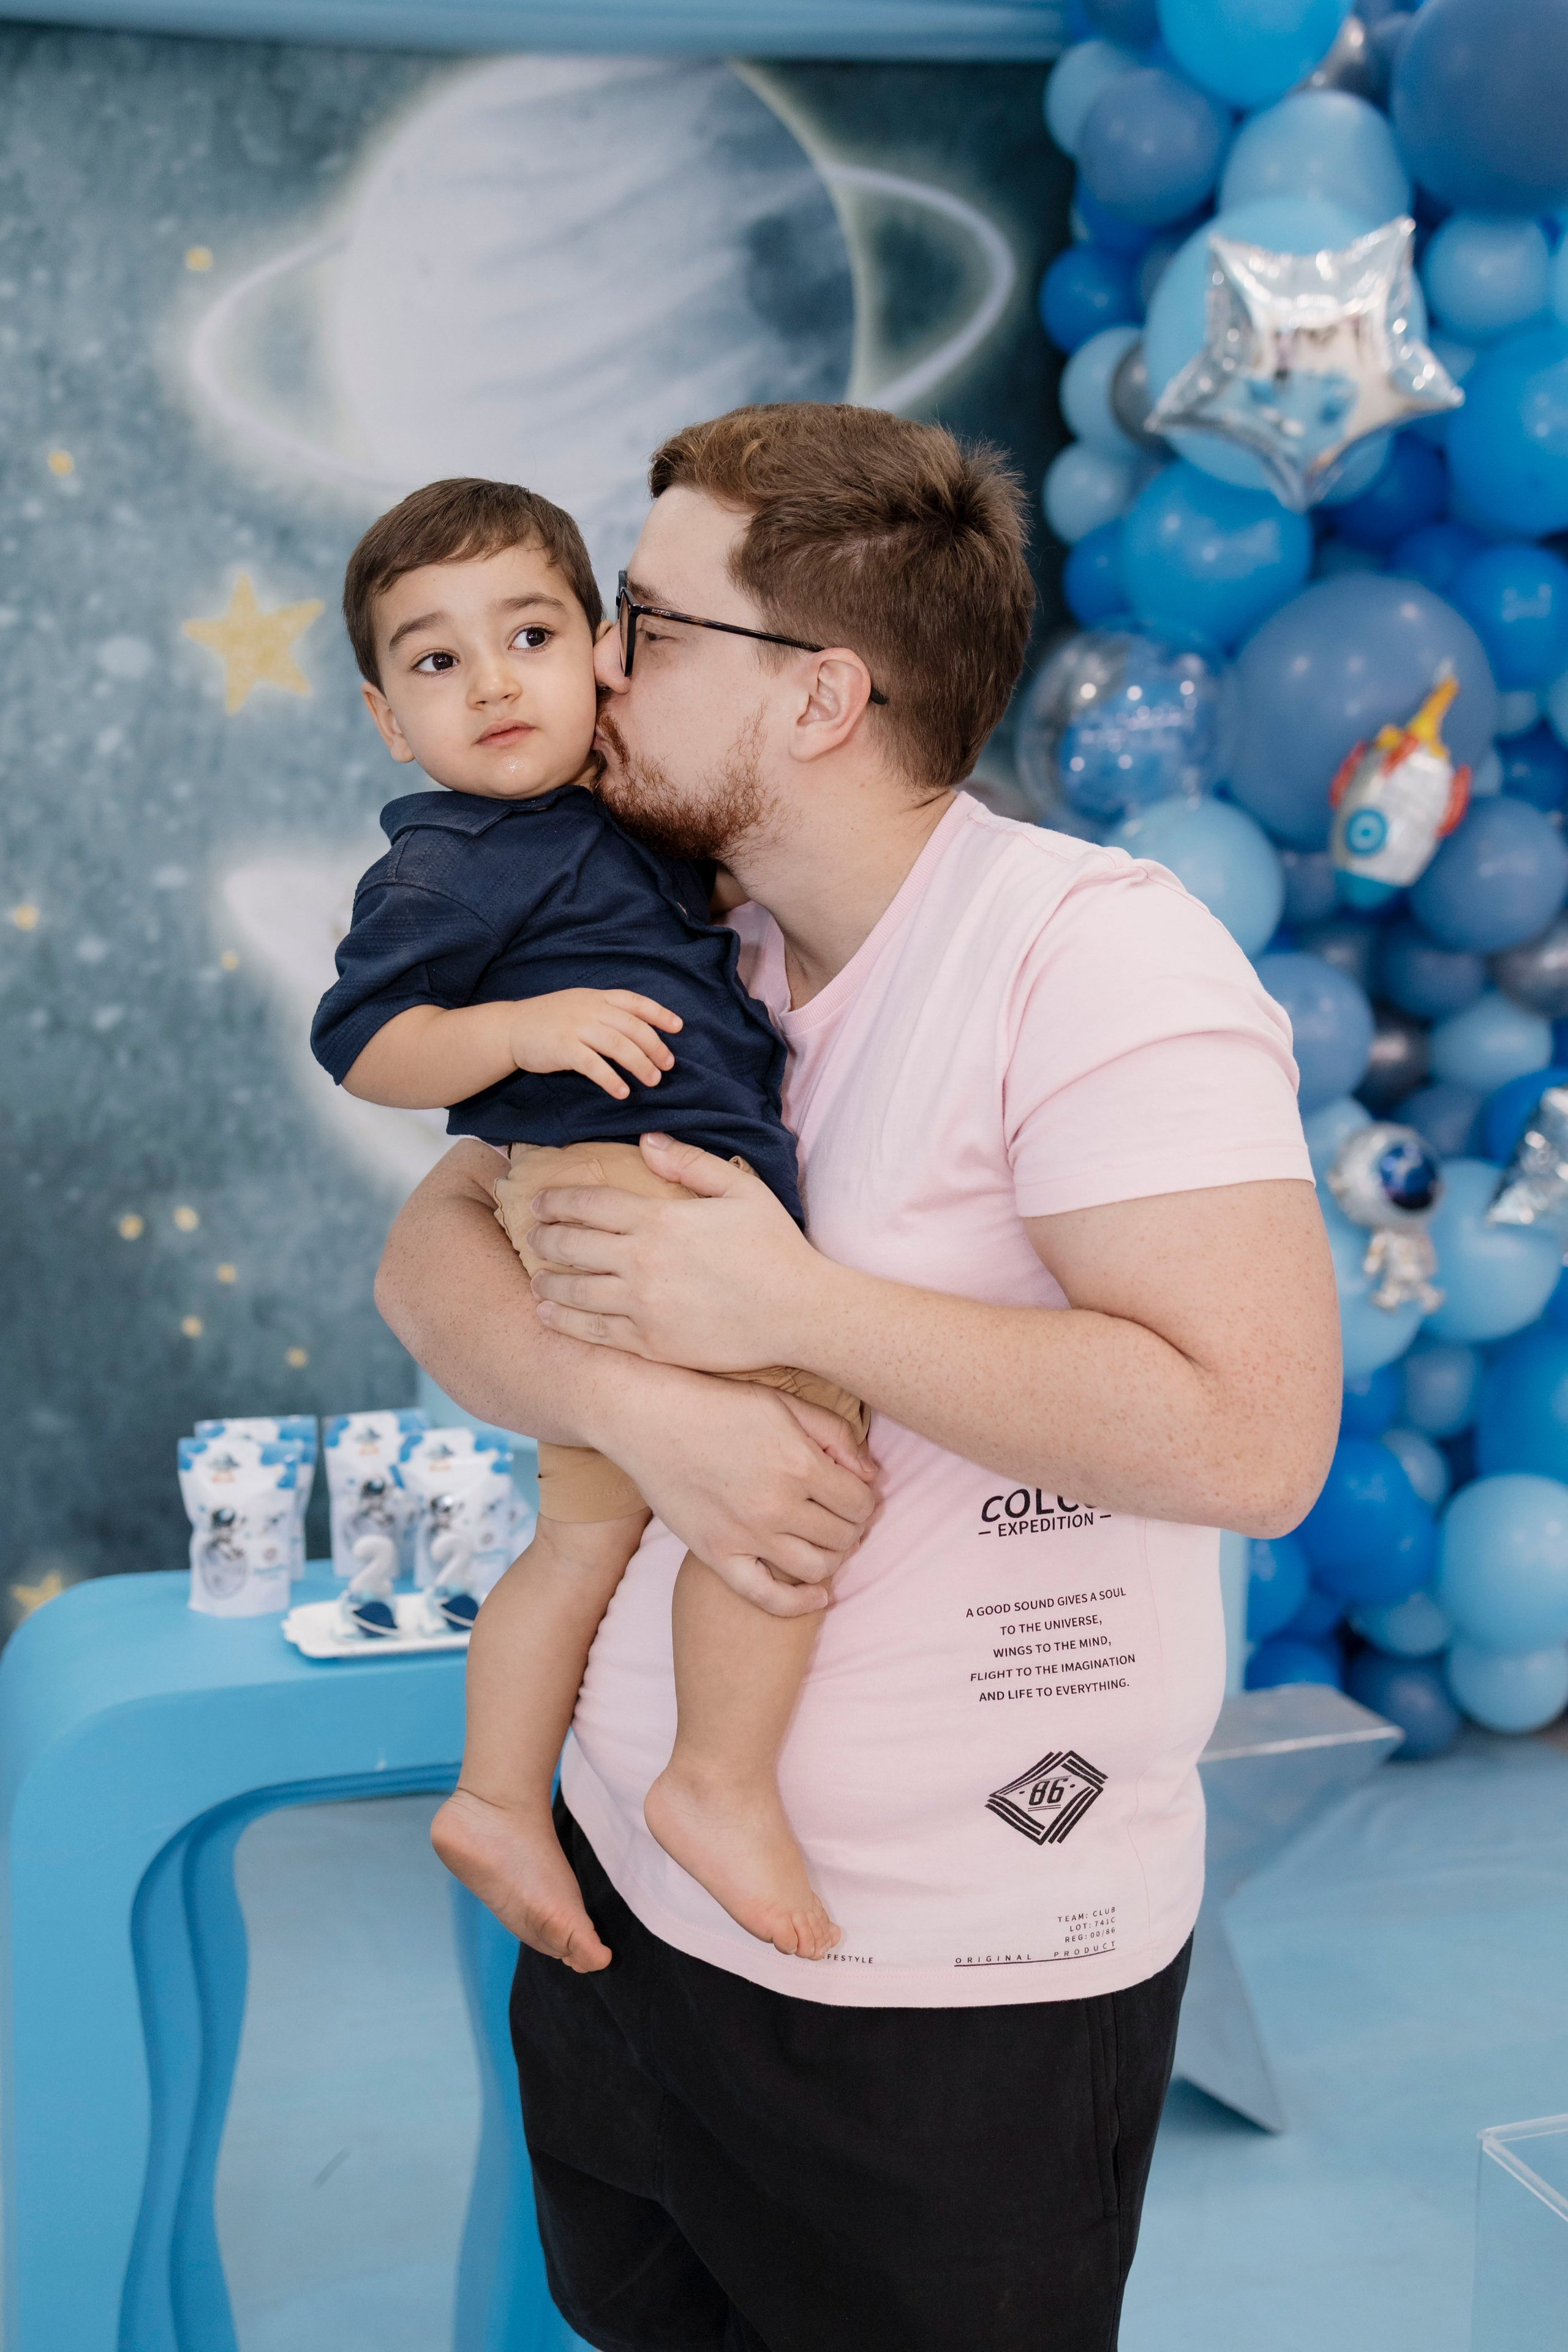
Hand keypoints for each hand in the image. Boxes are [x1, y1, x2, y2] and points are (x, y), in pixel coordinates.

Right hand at [508, 990, 680, 1101]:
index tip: (678, 1027)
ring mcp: (577, 1027)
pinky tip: (622, 1092)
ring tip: (653, 1081)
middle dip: (655, 1047)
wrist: (510, 1027)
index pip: (635, 1002)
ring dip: (640, 1065)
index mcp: (597, 998)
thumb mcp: (579, 1005)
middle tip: (667, 1066)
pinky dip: (611, 1079)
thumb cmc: (548, 1020)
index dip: (659, 1013)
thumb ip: (605, 1013)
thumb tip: (638, 1031)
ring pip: (619, 1045)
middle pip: (633, 1027)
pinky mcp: (564, 1048)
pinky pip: (594, 1065)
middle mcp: (590, 1009)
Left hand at [528, 1133, 820, 1371]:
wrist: (799, 1312)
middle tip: (533, 1234)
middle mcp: (642, 1262)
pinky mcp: (651, 1343)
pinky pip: (593, 1332)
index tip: (540, 1202)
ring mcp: (643, 1306)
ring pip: (573, 1291)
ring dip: (546, 1280)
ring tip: (536, 1276)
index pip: (588, 1204)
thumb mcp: (740, 1189)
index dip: (556, 1201)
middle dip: (543, 1237)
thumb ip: (691, 1163)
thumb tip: (647, 1142)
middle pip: (570, 1245)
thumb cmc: (775, 1247)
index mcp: (660, 1220)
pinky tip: (548, 1313)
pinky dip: (563, 1320)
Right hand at [606, 1369, 875, 1614]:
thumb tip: (872, 1476)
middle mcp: (778, 1505)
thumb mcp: (784, 1404)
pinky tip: (818, 1596)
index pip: (860, 1502)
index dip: (866, 1501)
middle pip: (843, 1536)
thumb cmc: (718, 1405)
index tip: (856, 1495)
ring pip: (816, 1568)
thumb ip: (835, 1435)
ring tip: (827, 1543)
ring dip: (833, 1558)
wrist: (648, 1419)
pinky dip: (799, 1604)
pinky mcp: (717, 1554)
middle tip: (842, 1517)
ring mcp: (747, 1535)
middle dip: (852, 1528)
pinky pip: (766, 1597)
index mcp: (799, 1463)